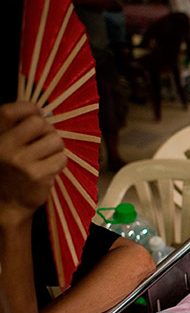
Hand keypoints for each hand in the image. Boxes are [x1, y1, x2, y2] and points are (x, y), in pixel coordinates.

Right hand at [0, 102, 65, 223]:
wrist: (6, 205)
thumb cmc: (7, 173)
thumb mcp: (3, 148)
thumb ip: (15, 130)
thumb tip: (41, 112)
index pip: (9, 111)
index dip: (28, 107)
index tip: (38, 111)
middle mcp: (5, 148)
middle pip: (39, 124)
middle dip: (47, 130)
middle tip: (45, 140)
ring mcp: (21, 162)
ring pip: (55, 141)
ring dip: (55, 148)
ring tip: (46, 157)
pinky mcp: (38, 175)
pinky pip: (61, 158)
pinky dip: (59, 162)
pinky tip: (48, 169)